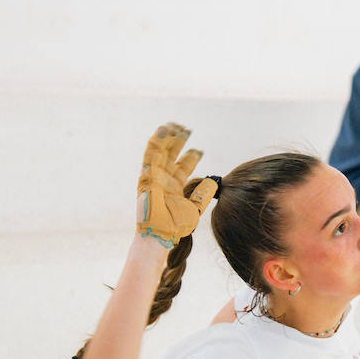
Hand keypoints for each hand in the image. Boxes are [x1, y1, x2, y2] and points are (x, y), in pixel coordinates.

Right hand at [136, 123, 217, 247]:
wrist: (162, 233)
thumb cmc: (176, 226)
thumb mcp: (194, 208)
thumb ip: (203, 194)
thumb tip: (213, 181)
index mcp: (175, 187)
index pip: (183, 167)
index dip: (191, 156)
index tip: (199, 149)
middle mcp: (164, 180)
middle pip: (171, 156)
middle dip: (178, 143)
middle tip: (186, 130)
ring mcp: (155, 177)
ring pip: (161, 152)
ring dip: (167, 138)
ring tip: (175, 125)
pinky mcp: (147, 176)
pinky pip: (150, 155)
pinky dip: (156, 142)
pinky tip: (163, 130)